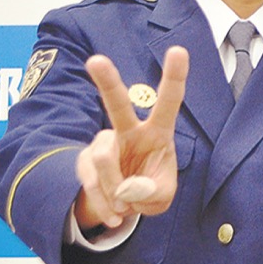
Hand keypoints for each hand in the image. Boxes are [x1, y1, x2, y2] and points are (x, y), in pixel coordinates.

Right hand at [74, 46, 188, 230]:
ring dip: (117, 191)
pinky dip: (106, 203)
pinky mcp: (84, 160)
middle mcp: (128, 130)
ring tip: (127, 206)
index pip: (169, 101)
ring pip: (104, 161)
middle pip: (117, 104)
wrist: (121, 205)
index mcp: (158, 132)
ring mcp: (102, 143)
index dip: (174, 76)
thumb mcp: (161, 198)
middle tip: (96, 60)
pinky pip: (92, 181)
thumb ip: (151, 192)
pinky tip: (116, 213)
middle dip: (107, 82)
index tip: (179, 50)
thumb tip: (126, 188)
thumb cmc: (149, 190)